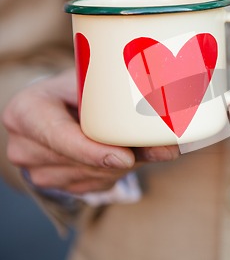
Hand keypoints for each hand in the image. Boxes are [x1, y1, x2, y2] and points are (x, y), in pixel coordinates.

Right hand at [2, 69, 178, 193]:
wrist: (59, 104)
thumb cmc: (78, 87)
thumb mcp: (94, 83)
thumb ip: (122, 103)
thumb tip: (167, 135)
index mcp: (25, 112)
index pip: (59, 137)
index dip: (93, 150)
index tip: (126, 157)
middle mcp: (23, 146)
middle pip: (82, 162)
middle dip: (124, 157)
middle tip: (162, 147)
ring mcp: (37, 171)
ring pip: (94, 177)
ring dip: (124, 165)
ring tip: (137, 142)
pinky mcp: (57, 186)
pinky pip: (96, 185)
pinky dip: (117, 172)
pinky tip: (120, 153)